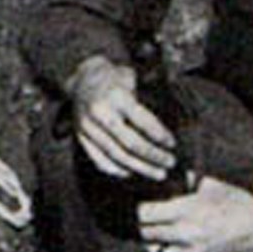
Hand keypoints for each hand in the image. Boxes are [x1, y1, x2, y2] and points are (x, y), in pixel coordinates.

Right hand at [68, 56, 176, 180]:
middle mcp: (100, 113)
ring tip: (158, 173)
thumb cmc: (113, 78)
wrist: (81, 78)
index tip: (172, 144)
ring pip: (116, 155)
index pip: (142, 121)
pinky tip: (130, 172)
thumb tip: (168, 127)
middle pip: (130, 143)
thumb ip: (145, 100)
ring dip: (140, 167)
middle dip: (153, 156)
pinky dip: (116, 169)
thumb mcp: (131, 79)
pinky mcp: (80, 136)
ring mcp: (88, 127)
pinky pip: (99, 159)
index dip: (159, 135)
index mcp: (116, 96)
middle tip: (170, 163)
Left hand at [137, 176, 252, 251]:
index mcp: (187, 210)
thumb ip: (185, 179)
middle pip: (145, 233)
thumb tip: (166, 173)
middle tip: (141, 220)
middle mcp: (186, 233)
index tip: (139, 206)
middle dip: (141, 226)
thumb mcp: (211, 184)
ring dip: (148, 243)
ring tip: (149, 234)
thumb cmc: (238, 203)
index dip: (138, 209)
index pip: (145, 214)